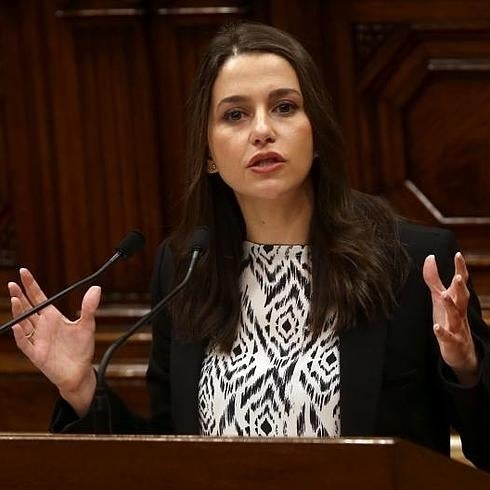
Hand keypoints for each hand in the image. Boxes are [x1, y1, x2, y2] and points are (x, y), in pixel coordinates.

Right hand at [9, 268, 100, 414]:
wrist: (80, 372)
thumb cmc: (82, 348)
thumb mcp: (87, 325)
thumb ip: (89, 307)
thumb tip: (96, 288)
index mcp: (52, 317)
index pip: (38, 298)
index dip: (31, 285)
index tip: (23, 272)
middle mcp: (42, 326)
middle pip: (27, 308)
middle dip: (19, 295)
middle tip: (12, 283)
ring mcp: (37, 339)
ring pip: (24, 322)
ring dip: (19, 311)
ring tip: (15, 298)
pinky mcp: (36, 353)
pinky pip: (25, 343)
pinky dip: (20, 335)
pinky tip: (18, 325)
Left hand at [423, 252, 478, 384]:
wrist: (460, 350)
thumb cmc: (448, 319)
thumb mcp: (439, 297)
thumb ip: (434, 279)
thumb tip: (430, 257)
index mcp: (456, 300)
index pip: (460, 282)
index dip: (460, 268)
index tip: (458, 254)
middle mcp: (459, 311)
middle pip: (462, 298)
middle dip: (461, 287)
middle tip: (458, 277)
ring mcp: (456, 326)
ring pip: (455, 315)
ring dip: (451, 306)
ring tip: (444, 296)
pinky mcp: (451, 341)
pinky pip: (447, 337)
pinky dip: (442, 332)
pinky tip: (435, 327)